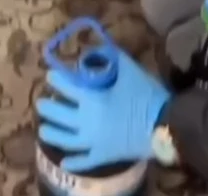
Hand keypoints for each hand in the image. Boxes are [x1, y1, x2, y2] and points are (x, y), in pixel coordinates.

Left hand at [36, 50, 170, 171]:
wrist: (165, 125)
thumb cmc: (147, 96)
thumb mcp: (131, 71)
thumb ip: (114, 57)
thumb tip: (102, 46)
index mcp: (92, 100)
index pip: (67, 88)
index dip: (56, 80)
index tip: (50, 76)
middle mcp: (86, 122)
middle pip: (60, 115)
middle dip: (48, 108)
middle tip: (41, 103)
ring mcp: (94, 142)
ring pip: (65, 140)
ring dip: (52, 134)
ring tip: (43, 129)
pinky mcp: (104, 156)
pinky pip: (85, 161)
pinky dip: (73, 162)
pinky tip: (64, 162)